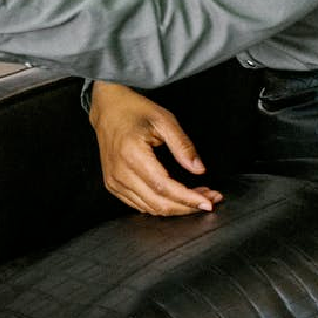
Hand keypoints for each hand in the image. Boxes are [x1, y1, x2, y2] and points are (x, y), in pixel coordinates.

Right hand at [89, 81, 220, 215]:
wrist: (107, 109)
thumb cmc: (135, 111)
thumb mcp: (164, 120)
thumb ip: (182, 145)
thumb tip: (199, 170)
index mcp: (132, 154)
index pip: (164, 187)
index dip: (188, 198)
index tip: (208, 203)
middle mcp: (119, 172)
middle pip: (158, 203)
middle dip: (187, 206)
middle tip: (210, 200)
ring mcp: (113, 181)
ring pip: (150, 208)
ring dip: (177, 208)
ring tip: (198, 198)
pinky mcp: (113, 185)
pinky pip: (139, 205)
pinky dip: (161, 206)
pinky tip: (177, 199)